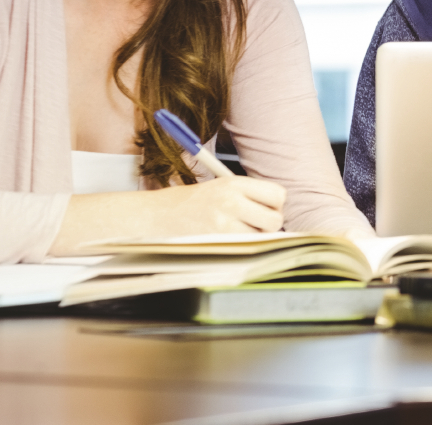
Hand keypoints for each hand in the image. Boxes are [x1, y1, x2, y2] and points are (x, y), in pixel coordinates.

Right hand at [53, 177, 286, 254]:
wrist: (153, 216)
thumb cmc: (188, 204)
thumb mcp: (219, 189)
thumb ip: (248, 196)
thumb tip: (277, 211)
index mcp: (234, 183)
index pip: (278, 194)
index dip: (275, 205)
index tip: (265, 209)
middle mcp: (231, 199)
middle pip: (275, 218)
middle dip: (269, 225)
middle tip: (253, 226)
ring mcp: (223, 221)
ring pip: (262, 237)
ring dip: (255, 239)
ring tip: (237, 234)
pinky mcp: (214, 240)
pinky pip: (244, 248)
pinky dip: (242, 248)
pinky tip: (228, 243)